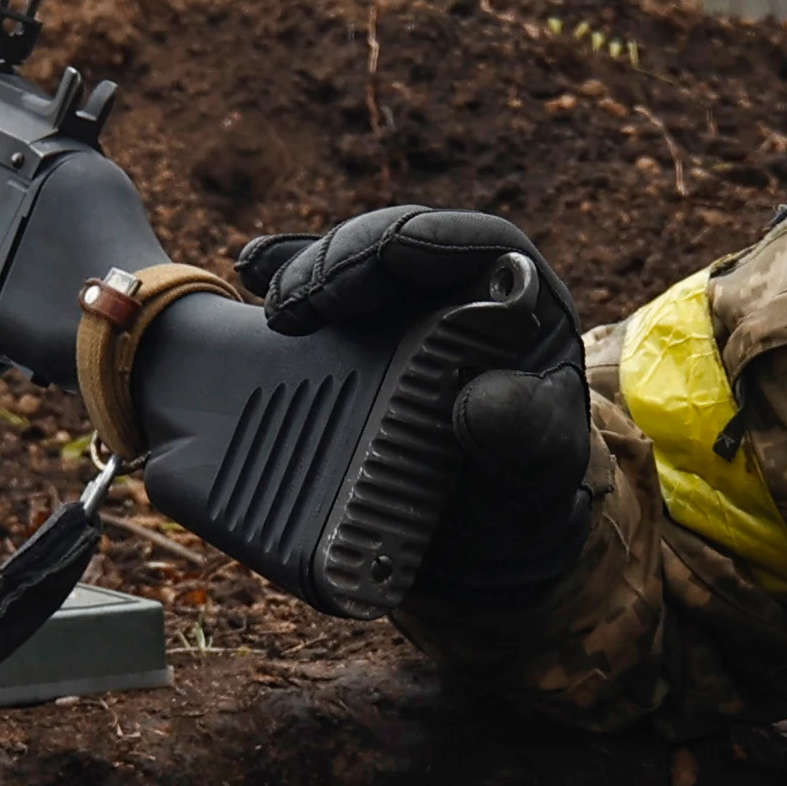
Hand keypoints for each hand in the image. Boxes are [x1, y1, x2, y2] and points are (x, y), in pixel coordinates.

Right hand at [243, 206, 596, 611]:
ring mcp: (407, 313)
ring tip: (272, 307)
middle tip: (288, 309)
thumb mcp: (537, 473)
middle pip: (397, 245)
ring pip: (355, 261)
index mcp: (520, 306)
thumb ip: (524, 434)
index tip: (354, 280)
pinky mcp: (361, 339)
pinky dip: (284, 276)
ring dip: (305, 270)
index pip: (469, 243)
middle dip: (340, 261)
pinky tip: (249, 271)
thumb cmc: (522, 494)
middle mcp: (464, 293)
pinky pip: (322, 293)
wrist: (480, 542)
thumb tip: (478, 400)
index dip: (411, 244)